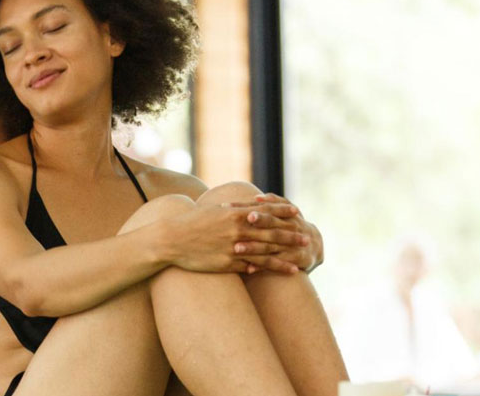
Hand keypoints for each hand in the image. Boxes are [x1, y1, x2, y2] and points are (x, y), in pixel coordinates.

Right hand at [163, 202, 304, 274]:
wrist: (172, 239)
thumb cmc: (191, 223)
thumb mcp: (213, 211)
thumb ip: (233, 209)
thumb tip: (249, 207)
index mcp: (235, 213)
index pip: (265, 211)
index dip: (282, 211)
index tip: (297, 212)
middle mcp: (237, 229)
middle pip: (271, 232)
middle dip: (291, 235)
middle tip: (307, 238)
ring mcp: (234, 247)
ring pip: (266, 251)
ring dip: (286, 256)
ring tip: (302, 259)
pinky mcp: (227, 262)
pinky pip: (253, 266)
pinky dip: (269, 269)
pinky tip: (281, 272)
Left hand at [243, 193, 323, 272]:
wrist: (311, 245)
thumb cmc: (292, 224)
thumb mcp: (287, 210)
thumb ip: (273, 202)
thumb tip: (256, 197)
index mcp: (285, 213)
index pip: (265, 207)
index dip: (248, 206)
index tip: (229, 206)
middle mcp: (290, 226)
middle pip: (272, 223)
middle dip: (258, 222)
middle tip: (240, 224)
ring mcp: (292, 243)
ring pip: (270, 245)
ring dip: (254, 247)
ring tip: (237, 248)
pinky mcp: (294, 258)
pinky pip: (276, 263)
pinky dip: (262, 266)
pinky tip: (248, 269)